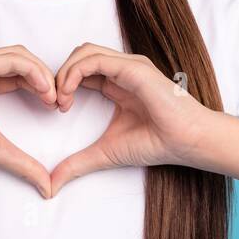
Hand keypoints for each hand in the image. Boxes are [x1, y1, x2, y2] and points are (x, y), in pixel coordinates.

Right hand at [0, 45, 57, 197]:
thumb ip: (23, 164)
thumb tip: (48, 187)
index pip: (20, 73)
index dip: (42, 85)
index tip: (56, 106)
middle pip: (22, 59)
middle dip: (45, 77)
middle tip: (59, 100)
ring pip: (18, 55)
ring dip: (41, 72)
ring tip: (52, 94)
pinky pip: (8, 60)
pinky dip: (30, 70)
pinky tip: (42, 88)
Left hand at [49, 43, 213, 197]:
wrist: (186, 141)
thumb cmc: (156, 142)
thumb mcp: (105, 154)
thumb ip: (77, 164)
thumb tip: (51, 185)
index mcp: (116, 83)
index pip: (80, 71)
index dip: (62, 84)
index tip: (55, 109)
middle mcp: (121, 70)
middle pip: (79, 56)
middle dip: (59, 75)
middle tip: (53, 103)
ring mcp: (128, 66)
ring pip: (84, 52)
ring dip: (64, 72)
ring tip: (60, 100)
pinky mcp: (132, 67)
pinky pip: (94, 60)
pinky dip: (74, 73)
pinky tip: (68, 95)